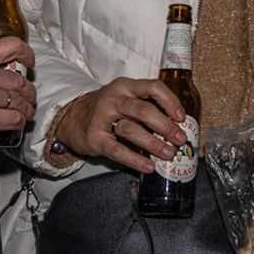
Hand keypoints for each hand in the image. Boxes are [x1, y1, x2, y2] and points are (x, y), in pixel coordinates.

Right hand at [0, 37, 35, 147]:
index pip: (11, 46)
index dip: (26, 54)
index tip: (29, 62)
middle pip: (19, 80)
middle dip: (27, 90)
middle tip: (28, 96)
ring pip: (19, 101)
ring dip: (26, 108)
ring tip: (26, 112)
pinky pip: (13, 119)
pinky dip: (19, 122)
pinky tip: (18, 123)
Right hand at [48, 77, 187, 172]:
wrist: (72, 118)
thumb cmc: (107, 109)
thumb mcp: (124, 98)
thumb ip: (146, 106)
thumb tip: (176, 126)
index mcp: (125, 86)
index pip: (152, 87)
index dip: (170, 101)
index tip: (181, 117)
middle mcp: (113, 99)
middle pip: (144, 110)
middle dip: (166, 126)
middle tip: (180, 139)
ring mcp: (102, 118)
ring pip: (131, 129)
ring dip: (154, 143)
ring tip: (168, 153)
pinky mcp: (95, 138)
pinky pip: (118, 150)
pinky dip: (135, 160)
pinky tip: (149, 166)